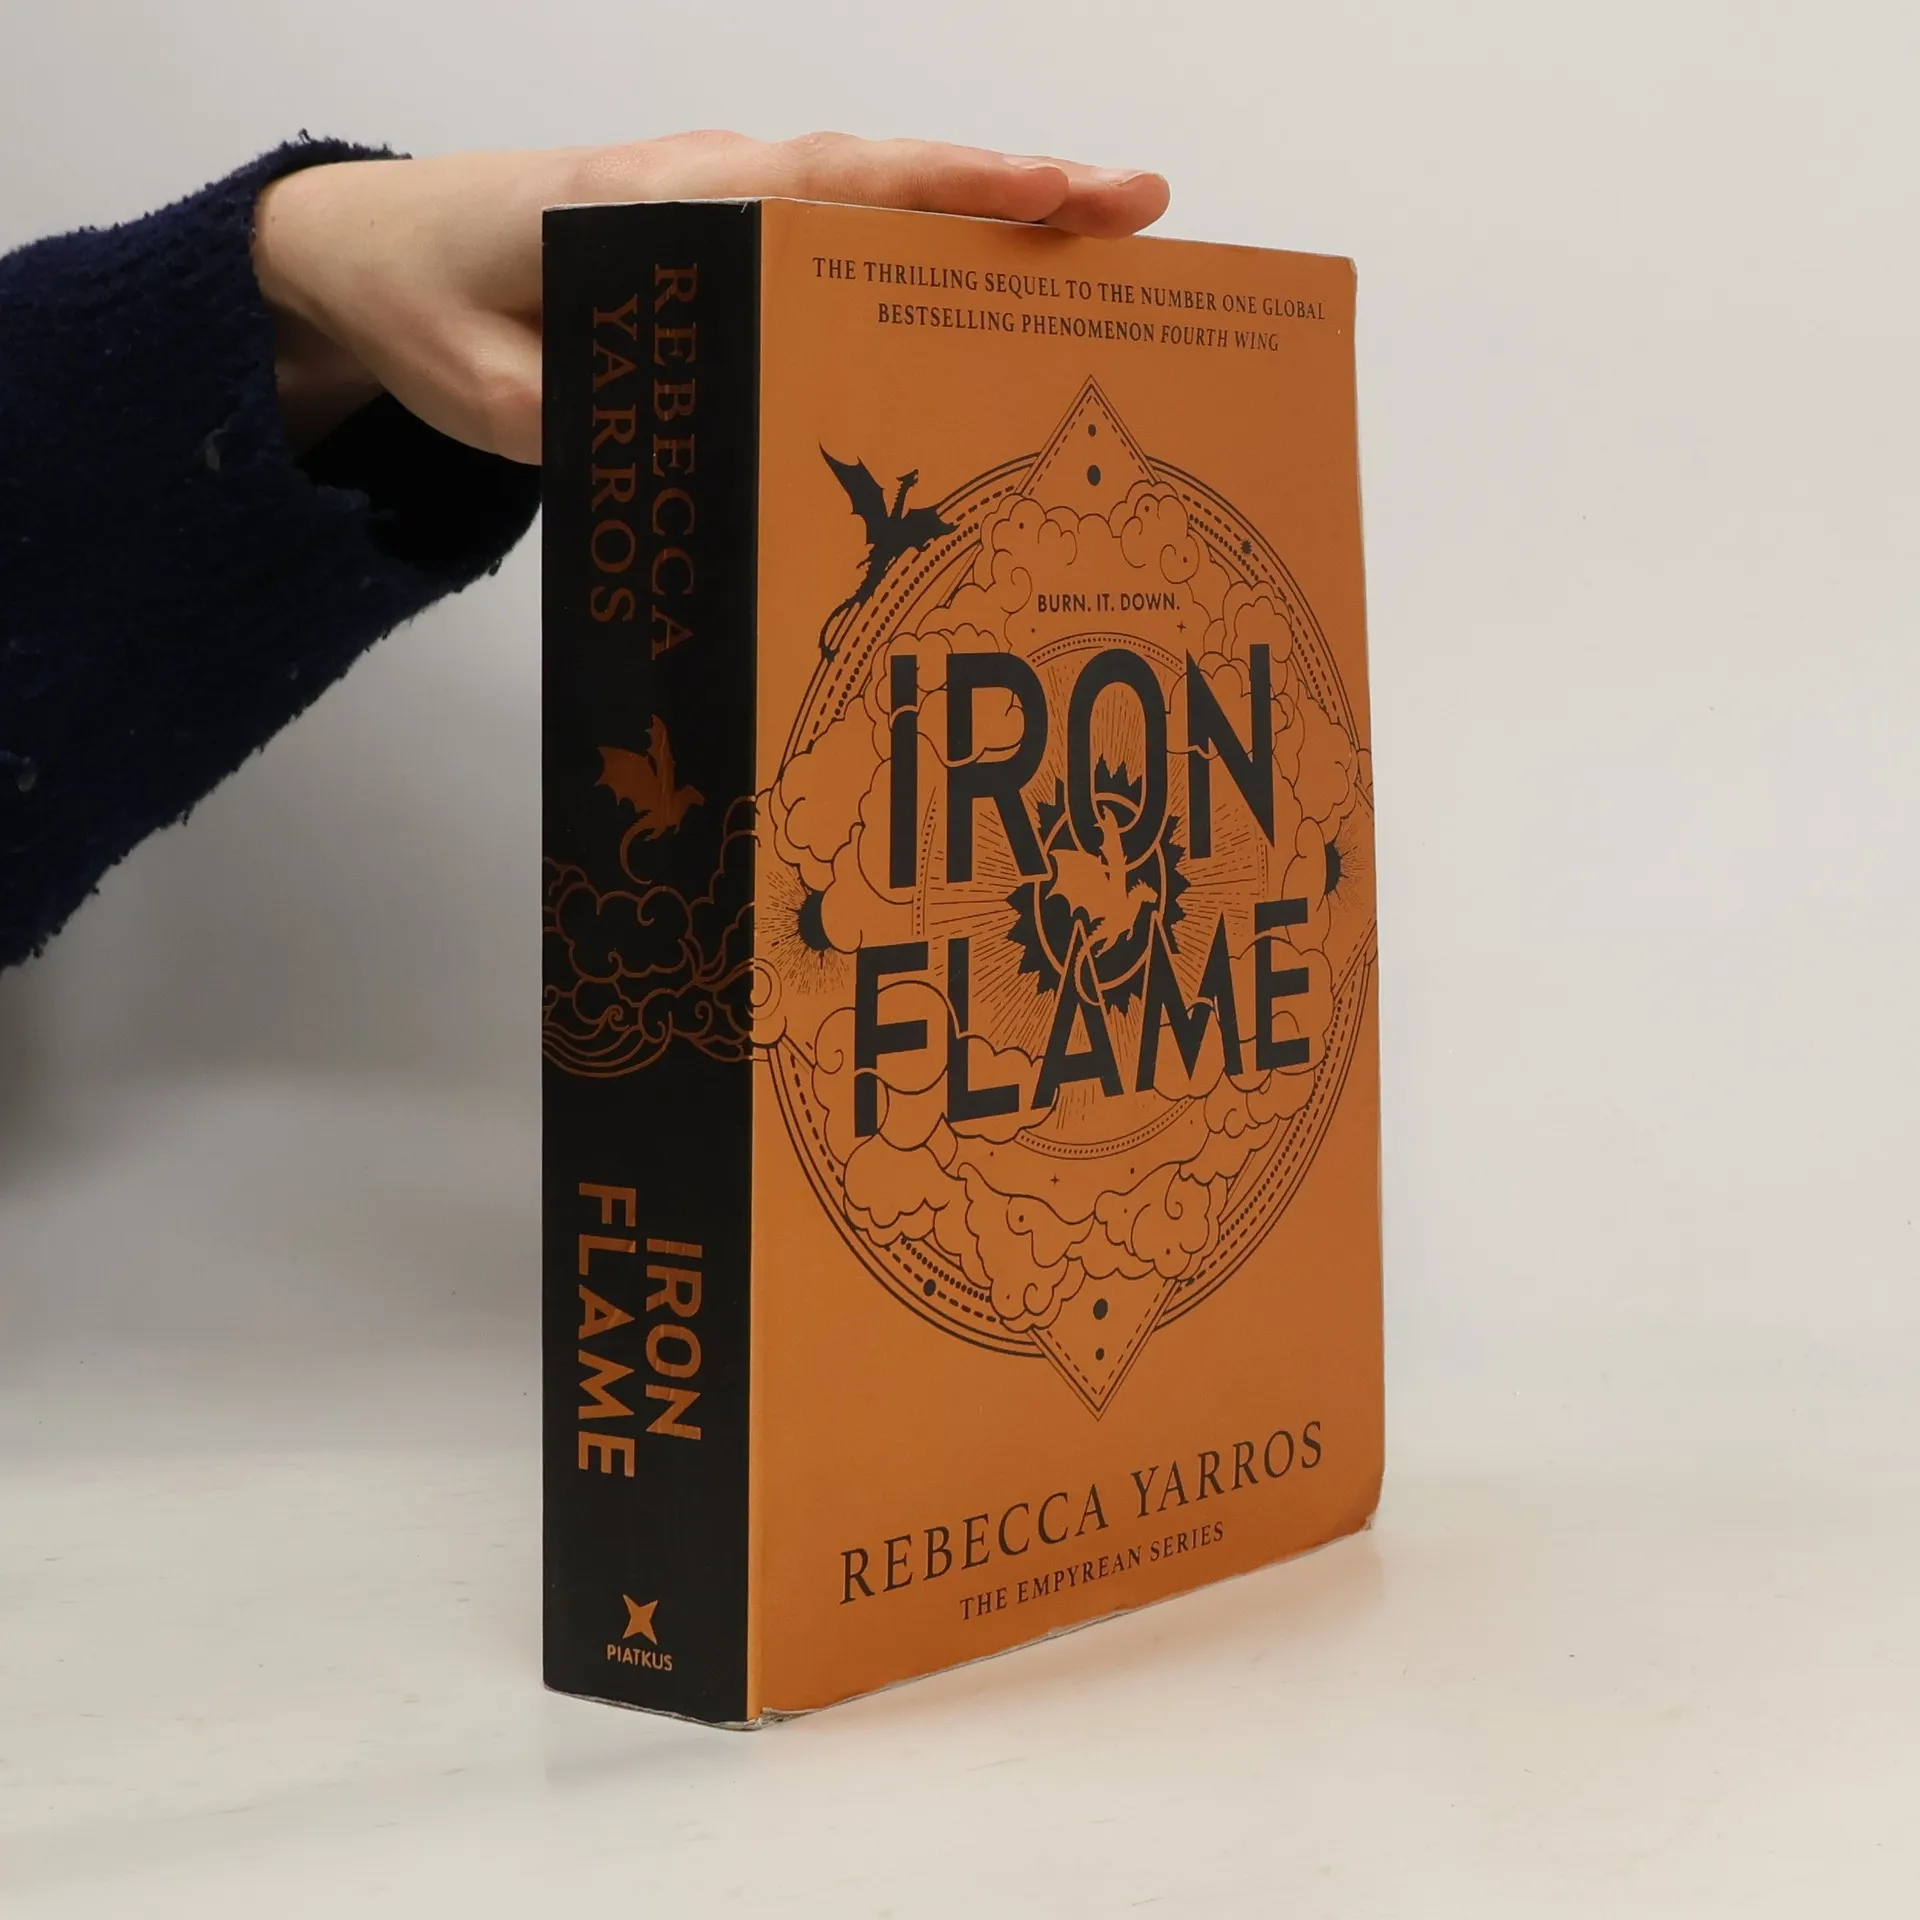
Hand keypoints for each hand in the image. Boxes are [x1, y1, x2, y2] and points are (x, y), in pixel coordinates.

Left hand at [252, 132, 1169, 462]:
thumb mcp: (479, 385)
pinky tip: (985, 289)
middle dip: (1017, 187)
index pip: (825, 180)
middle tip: (1142, 211)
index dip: (945, 184)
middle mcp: (706, 182)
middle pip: (883, 176)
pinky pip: (836, 235)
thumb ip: (572, 423)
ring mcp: (720, 203)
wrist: (366, 247)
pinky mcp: (722, 238)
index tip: (1053, 189)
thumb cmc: (422, 299)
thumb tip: (678, 467)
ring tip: (1104, 248)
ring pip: (872, 200)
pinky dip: (922, 247)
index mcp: (655, 202)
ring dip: (986, 217)